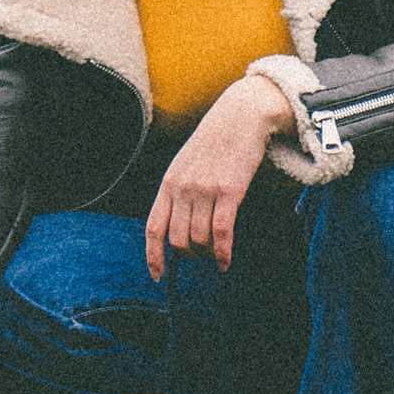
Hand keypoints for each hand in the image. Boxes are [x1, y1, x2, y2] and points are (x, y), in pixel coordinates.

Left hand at [144, 73, 295, 280]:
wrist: (240, 117)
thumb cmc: (215, 142)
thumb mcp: (185, 164)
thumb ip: (178, 192)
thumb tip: (177, 227)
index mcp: (168, 183)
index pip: (153, 228)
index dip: (153, 256)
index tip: (158, 276)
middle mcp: (182, 188)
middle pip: (177, 240)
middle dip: (189, 255)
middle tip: (201, 255)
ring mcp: (204, 190)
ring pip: (199, 239)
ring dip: (208, 254)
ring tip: (216, 253)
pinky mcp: (229, 191)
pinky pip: (222, 233)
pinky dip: (223, 253)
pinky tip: (225, 262)